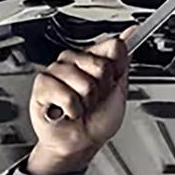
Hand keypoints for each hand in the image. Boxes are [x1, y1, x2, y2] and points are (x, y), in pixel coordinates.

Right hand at [27, 26, 134, 174]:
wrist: (83, 143)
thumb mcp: (119, 89)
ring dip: (85, 101)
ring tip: (80, 106)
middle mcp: (75, 61)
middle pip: (98, 63)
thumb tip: (131, 31)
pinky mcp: (42, 84)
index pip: (112, 46)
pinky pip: (64, 92)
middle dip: (101, 88)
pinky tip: (67, 111)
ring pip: (81, 79)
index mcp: (93, 59)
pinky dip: (70, 108)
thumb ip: (123, 61)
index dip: (116, 70)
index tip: (112, 84)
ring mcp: (57, 71)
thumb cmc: (98, 120)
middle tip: (94, 100)